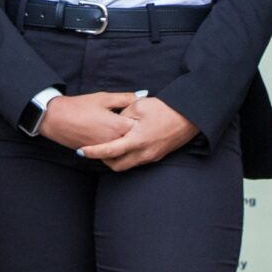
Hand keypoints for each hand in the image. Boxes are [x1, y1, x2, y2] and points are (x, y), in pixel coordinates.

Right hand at [38, 91, 135, 149]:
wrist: (57, 119)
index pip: (141, 125)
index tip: (141, 113)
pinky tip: (113, 137)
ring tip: (124, 130)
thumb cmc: (80, 106)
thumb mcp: (105, 98)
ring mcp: (106, 149)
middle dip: (137, 131)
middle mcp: (114, 141)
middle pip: (134, 139)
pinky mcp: (97, 154)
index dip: (142, 118)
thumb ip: (126, 98)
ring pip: (124, 148)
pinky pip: (113, 153)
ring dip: (126, 140)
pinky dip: (116, 146)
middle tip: (134, 121)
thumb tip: (142, 95)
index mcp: (118, 126)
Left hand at [79, 96, 198, 171]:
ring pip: (127, 165)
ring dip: (116, 159)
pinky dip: (127, 156)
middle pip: (116, 165)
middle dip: (103, 160)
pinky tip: (125, 145)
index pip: (109, 151)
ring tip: (108, 147)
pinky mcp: (157, 156)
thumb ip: (122, 115)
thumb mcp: (139, 106)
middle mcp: (143, 153)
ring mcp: (151, 157)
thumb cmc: (165, 108)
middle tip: (94, 150)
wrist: (190, 116)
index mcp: (137, 140)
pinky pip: (137, 161)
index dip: (93, 152)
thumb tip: (113, 121)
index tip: (81, 151)